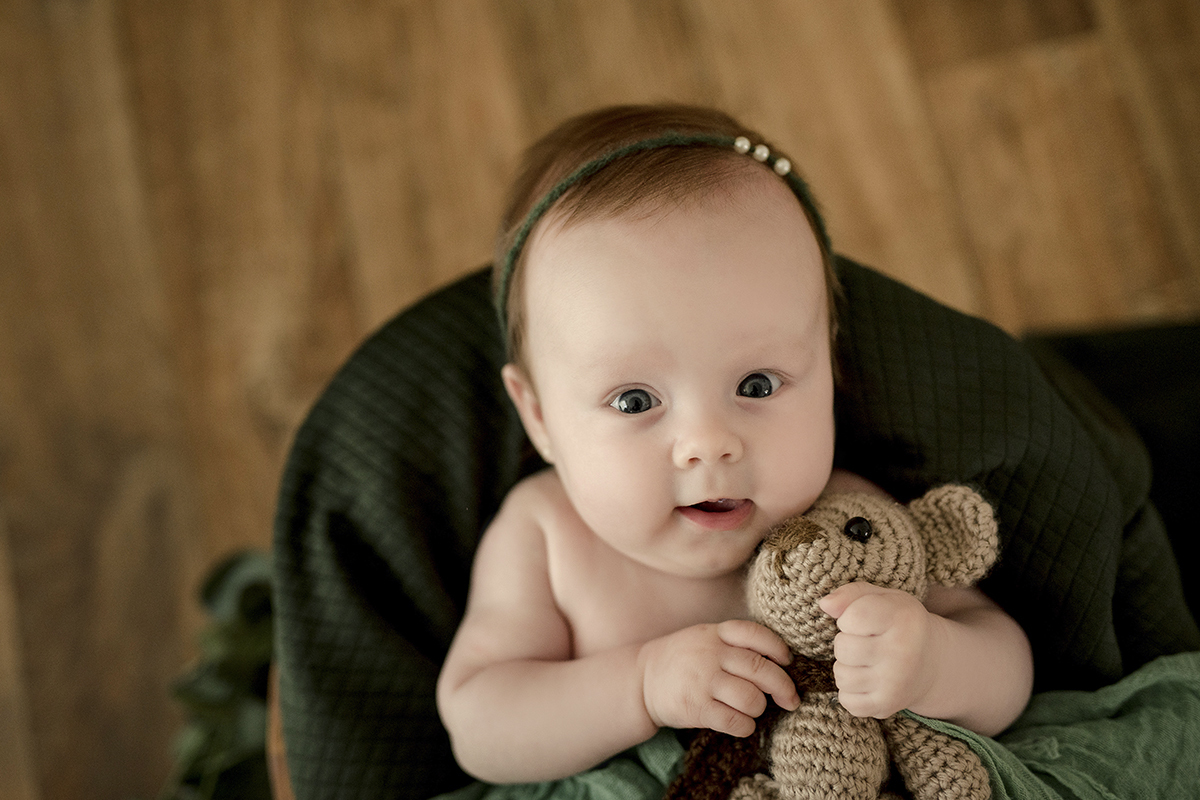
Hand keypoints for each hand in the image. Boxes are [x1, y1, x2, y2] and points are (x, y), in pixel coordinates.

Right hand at [637, 620, 799, 736]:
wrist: (643, 679)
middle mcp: (711, 654)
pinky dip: (746, 726)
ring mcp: (703, 681)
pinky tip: (741, 724)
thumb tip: (780, 663)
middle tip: (790, 699)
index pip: (756, 635)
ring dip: (759, 709)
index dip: (778, 649)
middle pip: (761, 670)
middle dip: (784, 688)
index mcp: (716, 633)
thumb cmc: (684, 659)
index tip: (787, 663)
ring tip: (752, 709)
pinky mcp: (696, 707)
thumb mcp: (706, 637)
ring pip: (752, 699)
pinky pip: (735, 721)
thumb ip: (736, 643)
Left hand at [818, 582, 943, 718]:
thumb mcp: (882, 598)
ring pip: (841, 675)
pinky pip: (846, 700)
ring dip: (846, 666)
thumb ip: (851, 594)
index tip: (861, 620)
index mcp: (904, 619)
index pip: (853, 617)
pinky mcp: (887, 706)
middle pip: (843, 647)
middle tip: (864, 642)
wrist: (930, 662)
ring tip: (865, 660)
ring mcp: (895, 683)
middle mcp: (903, 653)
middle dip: (845, 642)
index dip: (848, 617)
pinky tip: (866, 680)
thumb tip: (825, 604)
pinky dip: (849, 691)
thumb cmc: (897, 623)